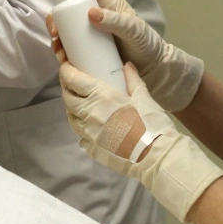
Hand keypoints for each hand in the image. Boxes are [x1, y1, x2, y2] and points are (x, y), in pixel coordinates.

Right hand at [55, 0, 203, 110]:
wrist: (150, 67)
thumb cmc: (145, 43)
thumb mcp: (134, 30)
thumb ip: (116, 21)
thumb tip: (91, 13)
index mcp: (107, 0)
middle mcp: (95, 12)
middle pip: (70, 4)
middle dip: (57, 12)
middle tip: (55, 27)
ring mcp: (89, 30)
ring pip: (65, 24)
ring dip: (57, 31)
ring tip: (58, 45)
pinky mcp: (86, 46)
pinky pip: (69, 43)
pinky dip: (61, 48)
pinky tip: (61, 55)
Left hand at [60, 62, 222, 221]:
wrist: (156, 157)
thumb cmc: (152, 124)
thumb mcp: (144, 97)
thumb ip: (132, 80)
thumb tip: (126, 66)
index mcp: (101, 97)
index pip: (73, 80)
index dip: (66, 72)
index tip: (67, 66)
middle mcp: (89, 114)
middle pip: (67, 98)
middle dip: (67, 88)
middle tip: (72, 83)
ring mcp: (88, 134)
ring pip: (71, 118)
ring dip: (72, 109)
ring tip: (80, 103)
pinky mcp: (92, 149)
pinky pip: (80, 136)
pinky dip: (82, 128)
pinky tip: (90, 126)